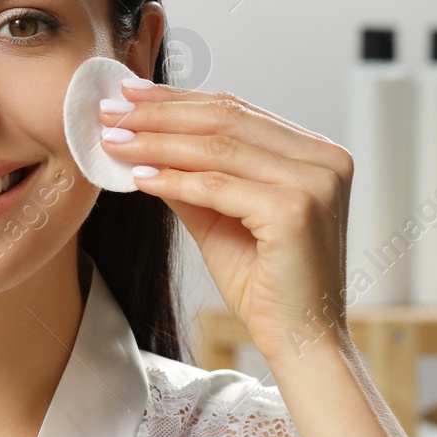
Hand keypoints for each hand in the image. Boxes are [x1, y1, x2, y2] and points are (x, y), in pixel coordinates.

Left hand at [98, 77, 351, 366]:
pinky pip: (218, 186)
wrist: (301, 341)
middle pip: (226, 119)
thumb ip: (190, 178)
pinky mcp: (296, 208)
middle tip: (111, 111)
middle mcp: (324, 158)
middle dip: (161, 113)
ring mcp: (316, 181)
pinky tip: (139, 179)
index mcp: (316, 152)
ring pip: (218, 148)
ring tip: (115, 141)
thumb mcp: (220, 218)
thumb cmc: (267, 285)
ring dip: (158, 142)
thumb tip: (139, 143)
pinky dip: (174, 180)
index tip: (130, 94)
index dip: (179, 100)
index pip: (237, 110)